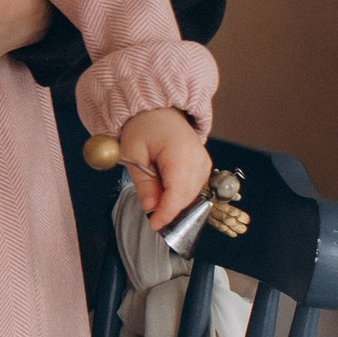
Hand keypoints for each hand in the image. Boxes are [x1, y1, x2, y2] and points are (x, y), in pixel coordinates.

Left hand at [118, 107, 211, 232]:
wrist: (160, 111)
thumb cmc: (144, 127)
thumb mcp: (133, 153)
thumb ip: (143, 183)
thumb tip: (151, 208)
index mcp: (180, 154)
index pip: (178, 193)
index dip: (167, 213)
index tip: (154, 225)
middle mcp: (198, 159)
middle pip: (186, 197)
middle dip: (168, 209)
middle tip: (148, 211)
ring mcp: (204, 163)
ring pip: (191, 196)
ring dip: (173, 201)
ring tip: (154, 187)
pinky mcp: (204, 166)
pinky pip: (193, 188)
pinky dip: (179, 193)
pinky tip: (165, 184)